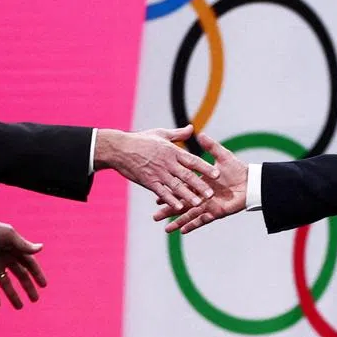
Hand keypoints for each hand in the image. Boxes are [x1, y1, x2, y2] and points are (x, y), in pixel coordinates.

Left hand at [0, 214, 46, 309]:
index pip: (30, 264)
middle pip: (20, 275)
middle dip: (28, 287)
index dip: (37, 274)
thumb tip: (41, 248)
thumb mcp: (8, 236)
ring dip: (12, 295)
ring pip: (6, 283)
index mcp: (15, 249)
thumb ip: (23, 245)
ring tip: (19, 307)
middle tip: (35, 300)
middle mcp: (7, 258)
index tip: (44, 285)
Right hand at [94, 125, 218, 212]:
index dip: (205, 167)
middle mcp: (167, 163)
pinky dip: (170, 200)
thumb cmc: (140, 140)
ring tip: (198, 203)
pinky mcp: (148, 181)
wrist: (119, 148)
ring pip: (176, 186)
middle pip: (187, 175)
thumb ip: (178, 134)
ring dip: (187, 195)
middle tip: (211, 194)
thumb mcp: (161, 133)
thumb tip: (192, 128)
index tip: (217, 174)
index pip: (192, 160)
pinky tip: (178, 207)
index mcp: (172, 151)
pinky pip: (161, 192)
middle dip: (200, 185)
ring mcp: (157, 173)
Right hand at [155, 132, 247, 232]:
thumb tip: (200, 133)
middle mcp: (201, 195)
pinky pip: (202, 220)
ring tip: (165, 228)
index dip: (169, 191)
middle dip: (167, 210)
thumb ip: (210, 146)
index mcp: (200, 182)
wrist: (252, 183)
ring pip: (188, 214)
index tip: (156, 196)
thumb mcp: (222, 156)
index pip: (180, 187)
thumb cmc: (237, 169)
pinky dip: (192, 225)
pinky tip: (182, 231)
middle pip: (181, 202)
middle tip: (154, 216)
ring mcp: (207, 205)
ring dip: (177, 221)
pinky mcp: (215, 212)